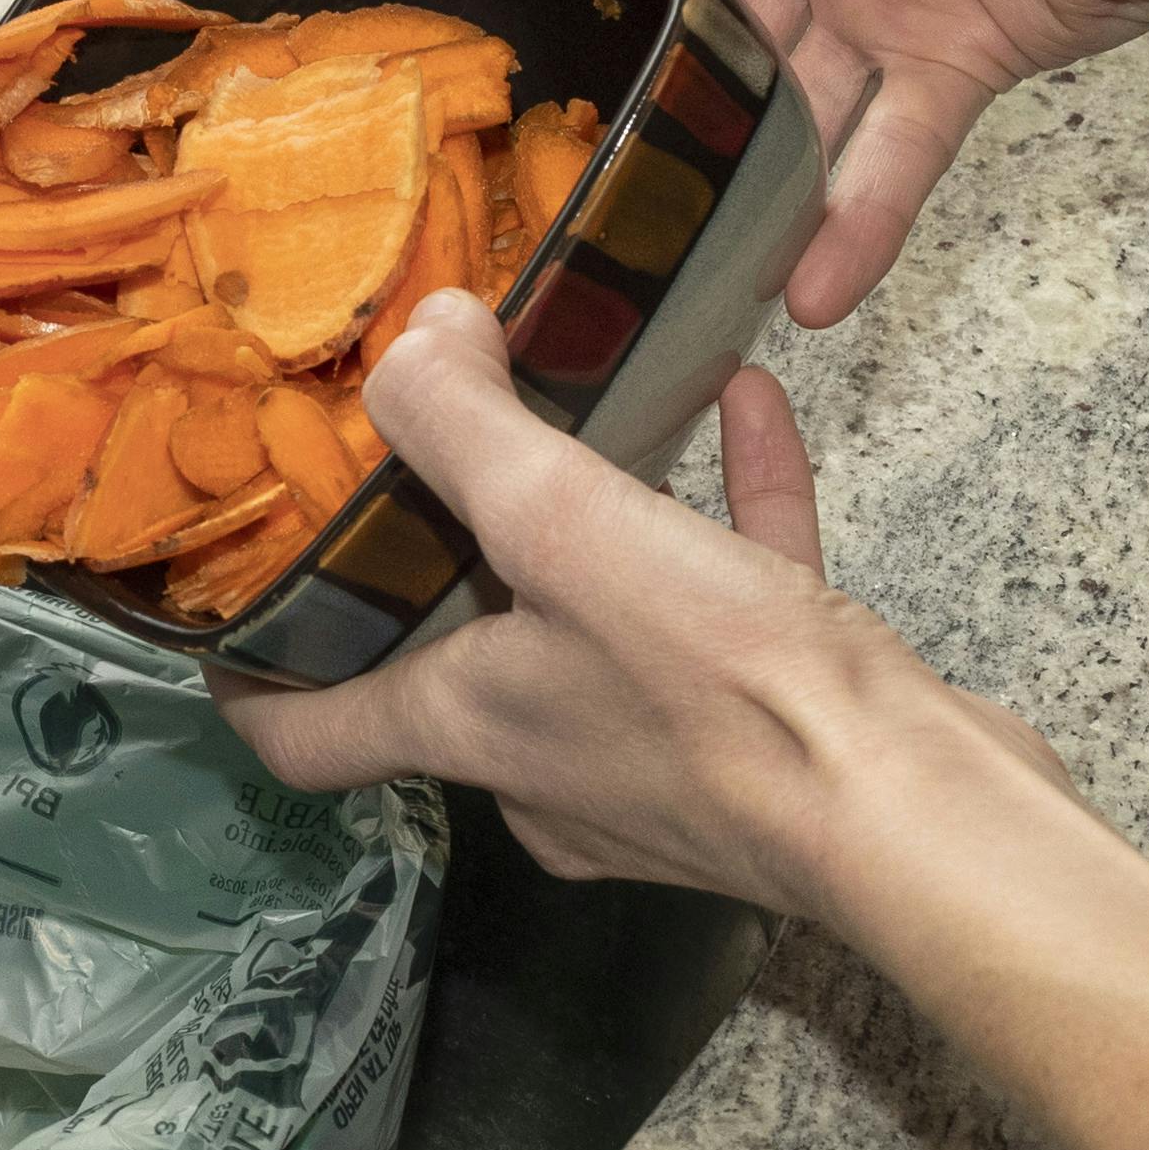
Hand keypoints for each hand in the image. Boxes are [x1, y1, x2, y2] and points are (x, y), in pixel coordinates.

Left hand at [211, 292, 1071, 918]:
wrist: (918, 811)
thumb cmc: (725, 690)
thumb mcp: (567, 524)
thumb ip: (472, 426)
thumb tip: (417, 339)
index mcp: (471, 733)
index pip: (307, 741)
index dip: (253, 685)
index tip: (230, 619)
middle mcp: (549, 770)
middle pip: (454, 670)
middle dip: (445, 563)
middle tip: (434, 453)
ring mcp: (662, 768)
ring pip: (598, 630)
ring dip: (593, 526)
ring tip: (601, 407)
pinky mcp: (771, 743)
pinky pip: (726, 608)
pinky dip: (724, 516)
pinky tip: (750, 412)